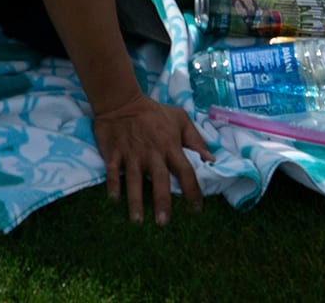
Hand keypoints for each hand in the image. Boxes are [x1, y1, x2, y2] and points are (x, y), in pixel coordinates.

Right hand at [90, 93, 210, 224]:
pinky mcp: (113, 152)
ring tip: (137, 221)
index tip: (197, 210)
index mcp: (170, 145)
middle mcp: (152, 153)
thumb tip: (212, 160)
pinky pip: (113, 171)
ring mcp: (131, 153)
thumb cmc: (154, 112)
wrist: (121, 100)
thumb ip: (196, 140)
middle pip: (159, 180)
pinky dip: (113, 185)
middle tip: (163, 223)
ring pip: (134, 180)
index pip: (185, 171)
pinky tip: (113, 200)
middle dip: (162, 202)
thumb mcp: (179, 119)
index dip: (193, 191)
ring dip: (135, 201)